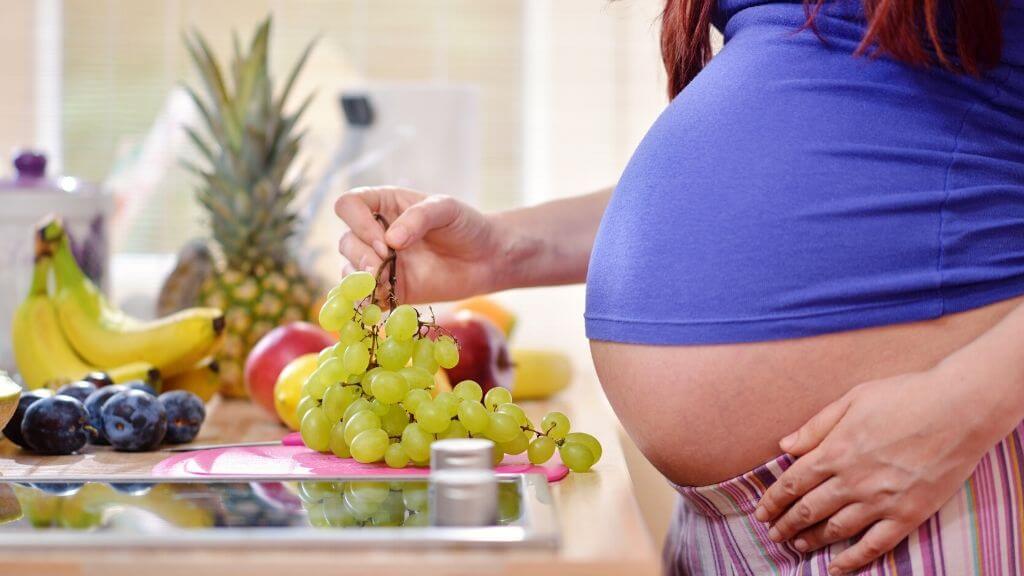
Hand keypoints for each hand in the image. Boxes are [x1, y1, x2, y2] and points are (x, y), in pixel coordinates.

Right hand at [334, 186, 509, 304]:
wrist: (486, 259)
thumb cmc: (466, 225)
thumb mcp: (446, 209)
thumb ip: (418, 217)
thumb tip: (390, 241)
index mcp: (384, 205)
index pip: (348, 205)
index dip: (357, 222)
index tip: (384, 240)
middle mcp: (376, 233)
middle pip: (346, 241)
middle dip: (361, 255)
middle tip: (385, 263)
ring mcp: (380, 263)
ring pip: (349, 270)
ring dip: (360, 278)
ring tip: (384, 283)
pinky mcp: (389, 290)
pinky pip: (365, 297)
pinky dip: (368, 300)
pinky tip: (383, 299)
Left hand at [754, 368, 1008, 574]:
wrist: (960, 409)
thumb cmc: (905, 396)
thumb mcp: (853, 399)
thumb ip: (816, 426)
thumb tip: (784, 446)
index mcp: (835, 451)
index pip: (793, 483)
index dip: (773, 501)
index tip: (761, 513)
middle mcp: (853, 480)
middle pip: (808, 510)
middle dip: (786, 524)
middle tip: (772, 535)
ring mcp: (881, 500)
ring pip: (836, 529)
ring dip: (812, 540)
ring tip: (797, 546)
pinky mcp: (908, 514)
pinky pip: (874, 544)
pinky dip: (852, 559)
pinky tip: (836, 567)